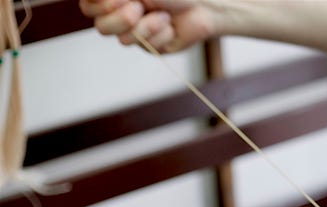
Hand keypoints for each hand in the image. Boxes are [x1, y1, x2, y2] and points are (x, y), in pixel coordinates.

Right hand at [79, 0, 215, 51]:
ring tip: (162, 15)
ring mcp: (133, 32)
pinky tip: (169, 26)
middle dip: (123, 18)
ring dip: (147, 26)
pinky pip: (146, 46)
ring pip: (123, 40)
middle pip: (101, 27)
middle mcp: (119, 13)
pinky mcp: (149, 46)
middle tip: (140, 7)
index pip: (88, 5)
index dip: (100, 5)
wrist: (203, 7)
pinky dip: (160, 34)